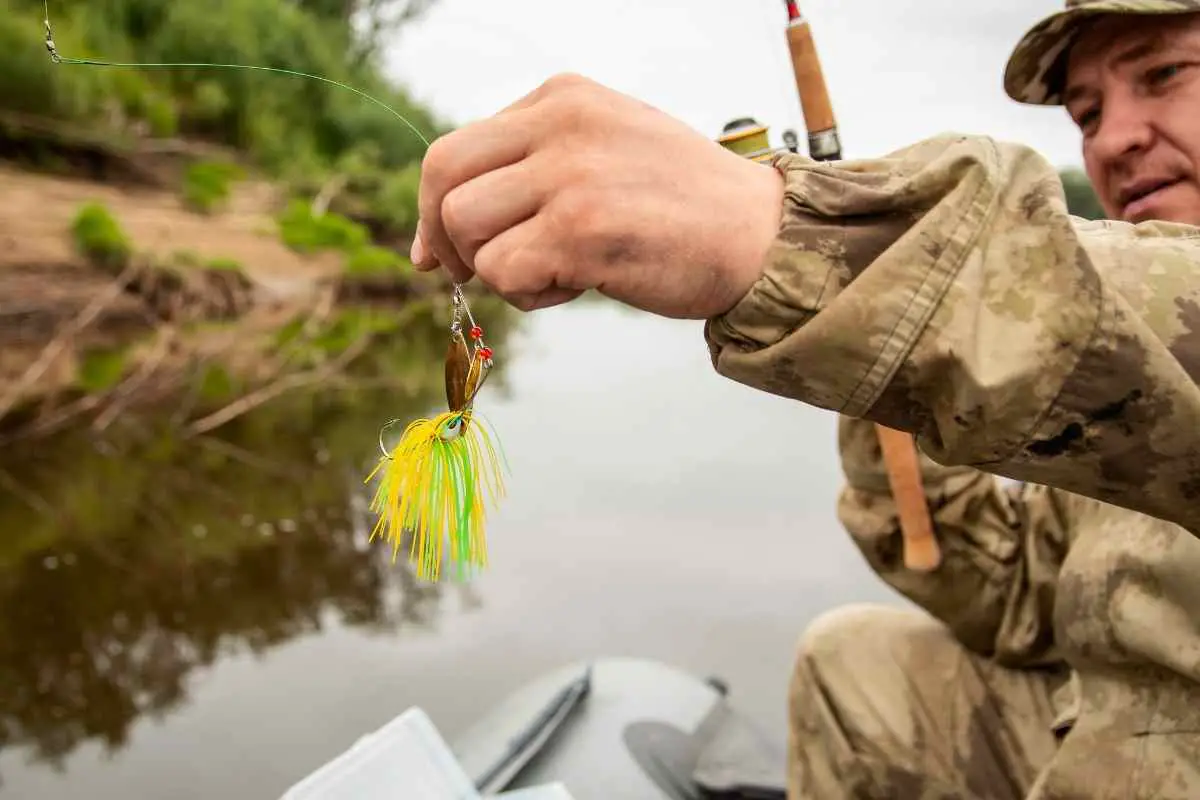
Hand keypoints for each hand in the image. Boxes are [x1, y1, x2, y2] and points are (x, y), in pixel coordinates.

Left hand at [409, 73, 785, 318]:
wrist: (760, 234)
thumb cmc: (683, 204)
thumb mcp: (604, 150)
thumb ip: (533, 167)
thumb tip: (444, 230)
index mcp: (563, 97)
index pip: (456, 147)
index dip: (434, 206)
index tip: (437, 251)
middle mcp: (560, 124)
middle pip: (443, 179)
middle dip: (443, 237)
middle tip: (468, 274)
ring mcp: (570, 174)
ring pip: (466, 229)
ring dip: (498, 270)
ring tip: (557, 273)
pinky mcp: (580, 229)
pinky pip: (505, 272)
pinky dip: (530, 294)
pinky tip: (578, 286)